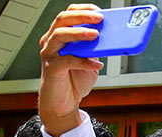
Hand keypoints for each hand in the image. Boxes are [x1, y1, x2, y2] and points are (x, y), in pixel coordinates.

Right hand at [38, 4, 103, 135]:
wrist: (64, 102)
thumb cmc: (75, 79)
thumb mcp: (91, 61)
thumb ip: (96, 49)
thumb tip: (112, 39)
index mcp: (60, 35)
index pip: (69, 14)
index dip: (83, 10)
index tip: (100, 11)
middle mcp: (51, 41)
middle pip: (63, 20)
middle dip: (82, 16)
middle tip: (100, 19)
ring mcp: (49, 54)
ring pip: (60, 35)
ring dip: (79, 33)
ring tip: (95, 35)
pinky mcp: (51, 68)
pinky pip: (66, 61)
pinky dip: (83, 62)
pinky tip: (97, 65)